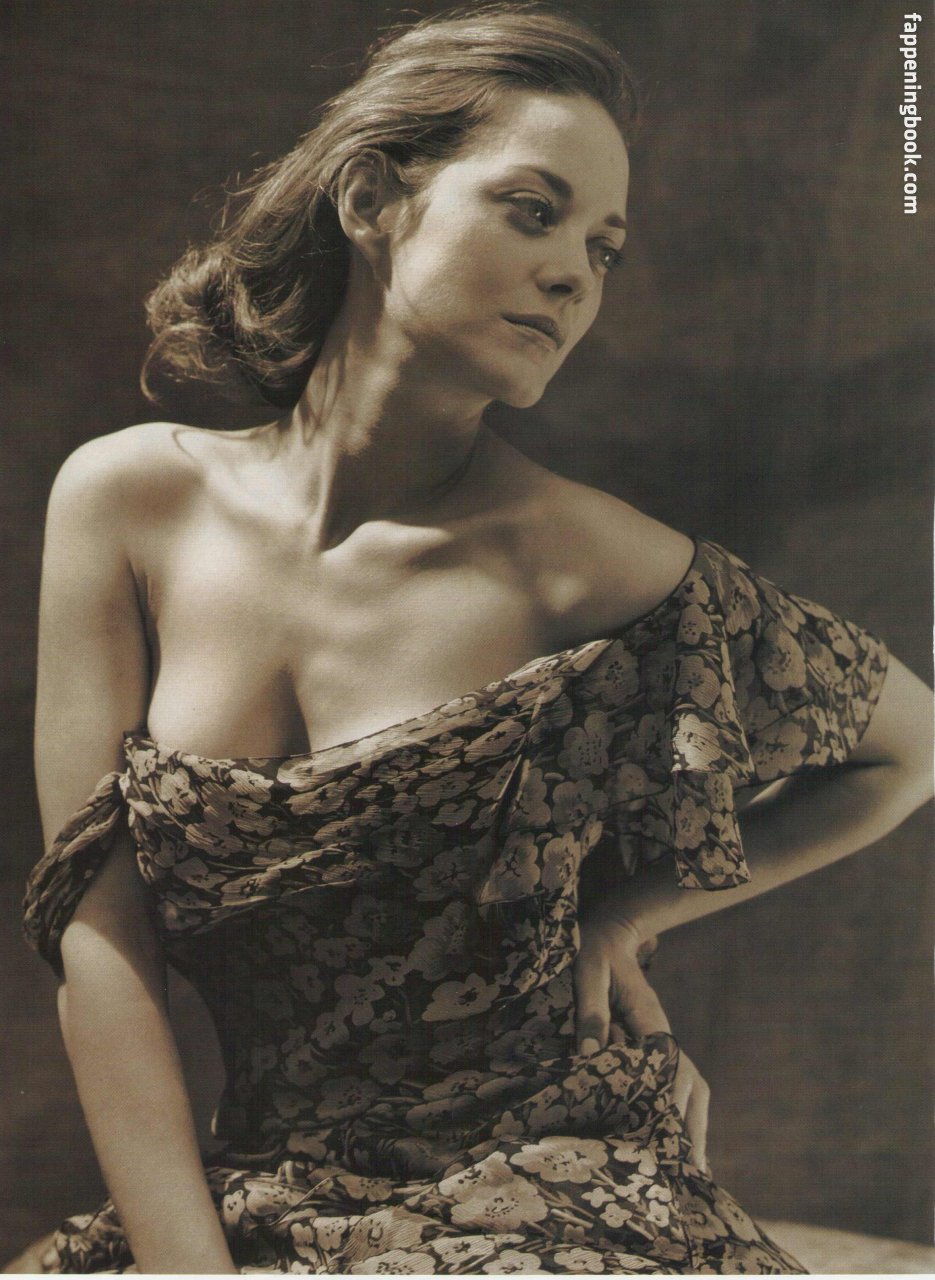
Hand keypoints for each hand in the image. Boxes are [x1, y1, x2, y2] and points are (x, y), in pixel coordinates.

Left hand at [574, 911, 709, 1169]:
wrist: (610, 933)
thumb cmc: (595, 955)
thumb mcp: (588, 976)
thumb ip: (591, 1013)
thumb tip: (589, 1055)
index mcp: (651, 1022)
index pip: (667, 1073)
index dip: (668, 1108)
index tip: (668, 1143)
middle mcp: (665, 1036)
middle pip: (690, 1089)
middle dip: (691, 1130)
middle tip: (690, 1174)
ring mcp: (665, 1042)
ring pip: (692, 1090)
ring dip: (694, 1126)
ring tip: (694, 1171)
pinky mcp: (658, 1046)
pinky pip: (682, 1084)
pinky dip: (688, 1113)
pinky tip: (682, 1140)